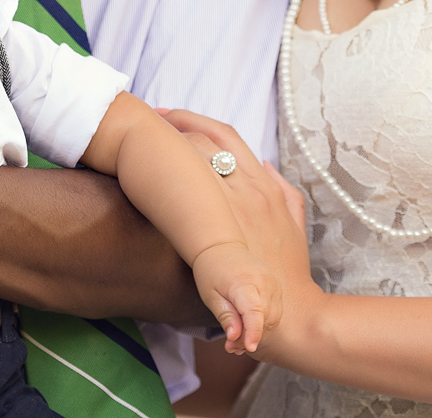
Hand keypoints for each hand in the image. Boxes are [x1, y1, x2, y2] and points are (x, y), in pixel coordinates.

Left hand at [159, 109, 323, 359]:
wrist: (286, 313)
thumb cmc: (290, 272)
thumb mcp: (295, 224)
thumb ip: (283, 191)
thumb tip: (267, 164)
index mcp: (264, 185)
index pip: (225, 135)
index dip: (194, 121)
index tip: (169, 117)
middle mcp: (245, 190)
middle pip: (201, 141)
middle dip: (171, 127)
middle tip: (145, 123)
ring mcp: (226, 211)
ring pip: (190, 162)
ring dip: (163, 149)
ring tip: (136, 142)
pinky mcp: (211, 235)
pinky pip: (181, 197)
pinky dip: (160, 181)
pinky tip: (139, 175)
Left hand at [190, 241, 281, 354]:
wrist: (221, 246)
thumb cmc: (211, 270)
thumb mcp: (210, 295)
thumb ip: (225, 316)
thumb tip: (234, 337)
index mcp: (243, 282)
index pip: (254, 312)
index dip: (253, 332)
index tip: (249, 347)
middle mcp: (264, 282)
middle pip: (265, 319)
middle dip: (250, 337)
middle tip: (230, 347)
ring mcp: (273, 283)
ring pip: (273, 318)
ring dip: (258, 333)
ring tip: (237, 342)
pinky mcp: (276, 286)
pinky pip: (275, 312)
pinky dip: (264, 324)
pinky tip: (248, 330)